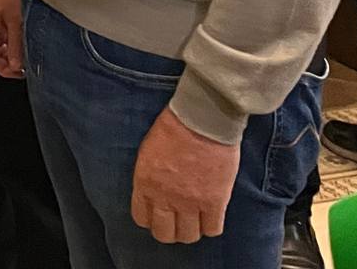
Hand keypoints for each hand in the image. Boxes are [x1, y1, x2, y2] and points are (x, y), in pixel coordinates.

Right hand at [0, 0, 25, 77]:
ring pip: (6, 45)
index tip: (20, 73)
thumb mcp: (16, 20)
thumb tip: (16, 66)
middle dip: (12, 61)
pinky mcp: (8, 15)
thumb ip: (16, 44)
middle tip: (29, 64)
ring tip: (32, 51)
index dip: (3, 69)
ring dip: (18, 50)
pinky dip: (21, 40)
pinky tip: (32, 39)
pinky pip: (12, 34)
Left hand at [131, 108, 236, 243]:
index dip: (151, 219)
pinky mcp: (214, 202)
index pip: (142, 218)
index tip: (159, 215)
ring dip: (191, 231)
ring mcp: (190, 202)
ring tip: (195, 221)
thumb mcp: (148, 152)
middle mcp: (164, 197)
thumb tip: (153, 192)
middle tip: (177, 223)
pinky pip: (212, 229)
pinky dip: (211, 227)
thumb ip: (149, 176)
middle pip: (164, 233)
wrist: (201, 121)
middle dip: (170, 231)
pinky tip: (211, 216)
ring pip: (189, 236)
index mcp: (144, 183)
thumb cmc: (173, 128)